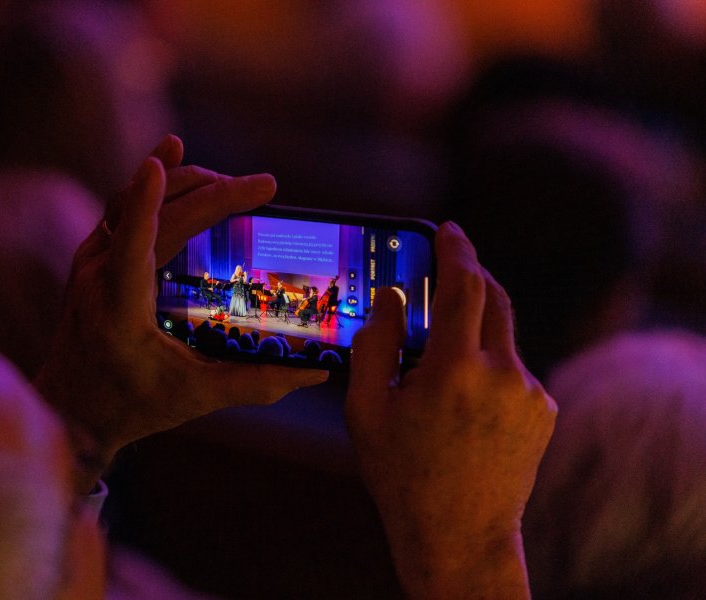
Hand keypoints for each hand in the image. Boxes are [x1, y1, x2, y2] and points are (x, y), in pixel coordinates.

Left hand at [35, 136, 327, 491]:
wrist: (71, 408)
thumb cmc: (130, 406)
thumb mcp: (195, 398)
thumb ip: (254, 383)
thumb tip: (312, 373)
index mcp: (118, 310)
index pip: (131, 245)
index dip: (146, 202)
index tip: (159, 162)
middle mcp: (96, 278)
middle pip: (151, 216)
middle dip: (210, 192)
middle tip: (263, 185)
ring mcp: (88, 263)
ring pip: (130, 202)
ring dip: (182, 184)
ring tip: (231, 182)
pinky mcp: (91, 258)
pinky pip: (120, 209)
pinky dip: (150, 187)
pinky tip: (168, 162)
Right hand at [345, 222, 556, 598]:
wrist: (459, 533)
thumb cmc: (403, 473)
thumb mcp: (367, 408)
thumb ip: (375, 343)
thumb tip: (391, 298)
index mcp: (454, 368)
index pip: (464, 285)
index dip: (456, 250)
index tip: (450, 229)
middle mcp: (503, 373)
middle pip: (494, 297)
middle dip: (471, 277)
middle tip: (447, 273)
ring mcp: (530, 392)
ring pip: (503, 336)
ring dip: (475, 332)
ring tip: (441, 365)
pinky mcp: (544, 410)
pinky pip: (514, 368)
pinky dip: (489, 367)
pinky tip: (465, 402)